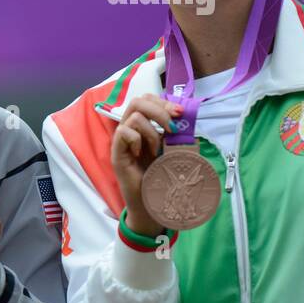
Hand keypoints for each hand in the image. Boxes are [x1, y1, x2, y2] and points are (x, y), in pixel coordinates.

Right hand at [111, 94, 182, 236]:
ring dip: (151, 132)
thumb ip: (178, 134)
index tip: (179, 114)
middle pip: (138, 101)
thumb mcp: (176, 151)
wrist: (152, 203)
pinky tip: (141, 154)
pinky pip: (124, 133)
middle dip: (159, 110)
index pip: (147, 100)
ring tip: (156, 150)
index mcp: (144, 126)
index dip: (163, 102)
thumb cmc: (163, 177)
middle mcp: (131, 129)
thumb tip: (187, 117)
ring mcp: (122, 141)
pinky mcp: (116, 152)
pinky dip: (138, 140)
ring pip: (133, 116)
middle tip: (171, 127)